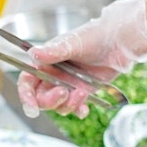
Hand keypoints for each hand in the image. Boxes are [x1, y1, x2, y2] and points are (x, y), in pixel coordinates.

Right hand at [17, 0, 146, 117]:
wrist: (119, 42)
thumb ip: (53, 51)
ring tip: (82, 93)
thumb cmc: (94, 36)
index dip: (26, 95)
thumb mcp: (72, 43)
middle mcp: (54, 75)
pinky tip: (85, 110)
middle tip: (63, 93)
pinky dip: (78, 110)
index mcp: (46, 62)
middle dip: (50, 101)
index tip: (32, 107)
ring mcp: (68, 85)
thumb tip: (32, 54)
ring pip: (58, 105)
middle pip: (41, 98)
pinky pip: (75, 107)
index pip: (28, 82)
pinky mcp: (82, 91)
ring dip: (68, 104)